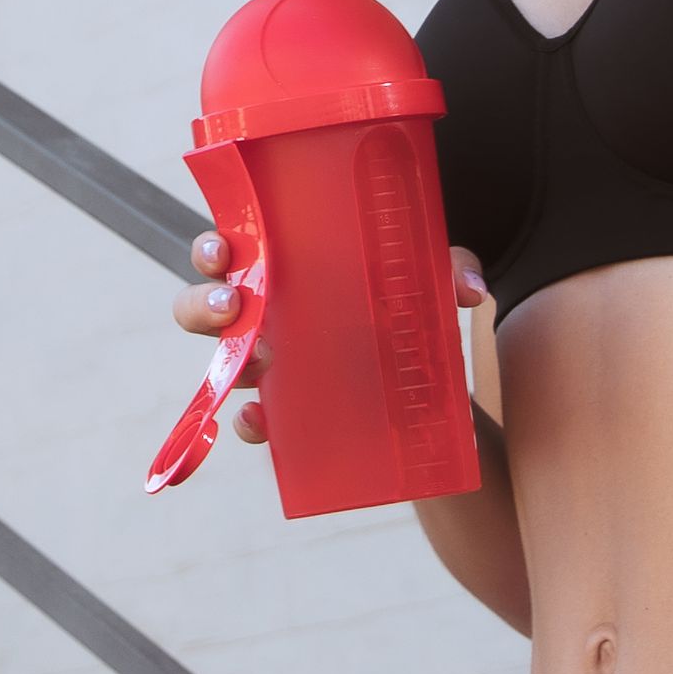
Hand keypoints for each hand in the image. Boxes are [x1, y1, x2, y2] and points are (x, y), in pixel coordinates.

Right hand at [171, 232, 495, 452]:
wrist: (433, 388)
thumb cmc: (409, 310)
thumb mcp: (430, 281)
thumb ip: (449, 269)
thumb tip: (467, 287)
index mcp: (285, 266)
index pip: (232, 249)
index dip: (212, 249)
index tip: (223, 250)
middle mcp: (268, 314)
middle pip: (205, 305)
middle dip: (205, 304)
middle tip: (236, 304)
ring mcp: (274, 365)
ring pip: (223, 362)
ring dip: (229, 360)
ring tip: (263, 359)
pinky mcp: (291, 412)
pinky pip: (255, 420)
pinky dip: (252, 424)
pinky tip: (261, 422)